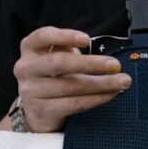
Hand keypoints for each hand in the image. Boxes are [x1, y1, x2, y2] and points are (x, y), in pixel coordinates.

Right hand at [14, 26, 131, 131]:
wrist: (37, 112)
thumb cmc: (53, 78)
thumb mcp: (57, 59)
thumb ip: (72, 52)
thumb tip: (108, 62)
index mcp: (30, 49)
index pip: (43, 36)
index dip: (65, 36)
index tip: (87, 40)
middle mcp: (26, 68)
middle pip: (59, 63)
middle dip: (91, 64)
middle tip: (115, 65)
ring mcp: (30, 91)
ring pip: (71, 86)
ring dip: (101, 84)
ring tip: (121, 82)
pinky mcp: (41, 110)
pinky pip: (74, 104)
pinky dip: (96, 99)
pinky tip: (110, 95)